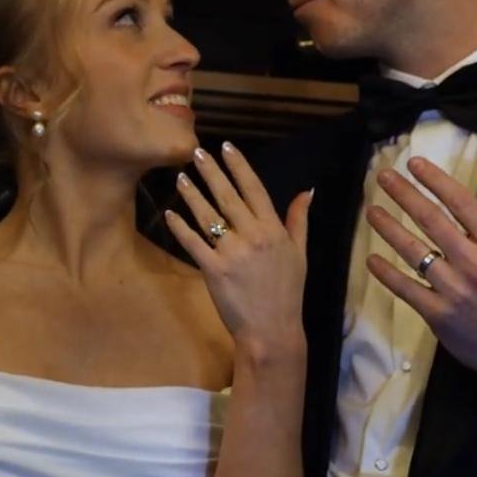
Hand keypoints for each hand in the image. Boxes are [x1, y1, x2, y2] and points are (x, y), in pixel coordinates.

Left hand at [166, 142, 311, 357]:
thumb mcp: (300, 253)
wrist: (272, 330)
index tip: (226, 147)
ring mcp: (232, 253)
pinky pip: (193, 243)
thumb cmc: (287, 292)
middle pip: (228, 196)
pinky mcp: (214, 270)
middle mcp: (253, 236)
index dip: (239, 166)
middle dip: (211, 171)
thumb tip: (307, 191)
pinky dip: (180, 227)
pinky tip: (169, 213)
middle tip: (196, 152)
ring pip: (208, 216)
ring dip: (192, 194)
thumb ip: (298, 220)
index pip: (254, 189)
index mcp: (274, 230)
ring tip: (180, 177)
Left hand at [365, 159, 476, 420]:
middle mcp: (474, 262)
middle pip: (431, 220)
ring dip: (388, 228)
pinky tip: (371, 259)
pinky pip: (406, 289)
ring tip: (372, 211)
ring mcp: (453, 289)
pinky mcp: (438, 315)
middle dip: (404, 194)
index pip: (460, 202)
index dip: (434, 180)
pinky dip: (386, 273)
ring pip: (413, 252)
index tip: (414, 163)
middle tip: (383, 177)